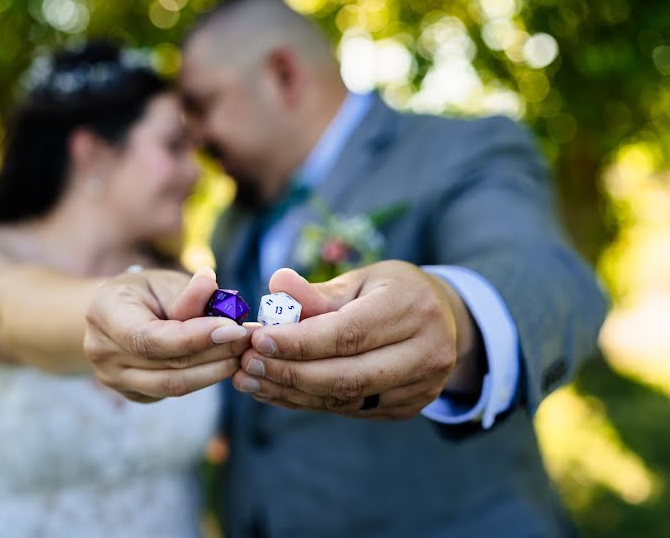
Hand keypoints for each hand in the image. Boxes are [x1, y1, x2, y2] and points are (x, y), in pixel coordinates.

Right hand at [84, 267, 253, 402]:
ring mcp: (113, 379)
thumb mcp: (164, 281)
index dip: (195, 338)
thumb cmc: (146, 292)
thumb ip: (188, 293)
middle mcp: (102, 352)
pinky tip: (225, 361)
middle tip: (251, 339)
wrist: (118, 314)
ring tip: (244, 352)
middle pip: (167, 366)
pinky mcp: (133, 394)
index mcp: (104, 313)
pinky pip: (174, 391)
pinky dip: (204, 377)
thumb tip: (212, 286)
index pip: (151, 338)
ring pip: (174, 386)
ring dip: (215, 370)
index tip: (234, 329)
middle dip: (215, 354)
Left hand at [232, 262, 482, 419]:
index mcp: (413, 309)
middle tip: (246, 365)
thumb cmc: (391, 292)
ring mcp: (421, 387)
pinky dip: (307, 401)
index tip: (257, 340)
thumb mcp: (360, 280)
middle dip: (289, 373)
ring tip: (249, 380)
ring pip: (345, 399)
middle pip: (347, 375)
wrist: (443, 321)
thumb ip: (318, 291)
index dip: (299, 341)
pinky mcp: (408, 408)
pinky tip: (275, 390)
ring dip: (291, 392)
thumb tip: (276, 283)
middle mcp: (426, 352)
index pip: (348, 333)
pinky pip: (349, 409)